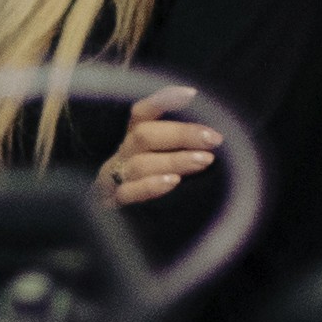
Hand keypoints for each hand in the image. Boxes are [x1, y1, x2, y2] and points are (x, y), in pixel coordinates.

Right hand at [98, 100, 222, 212]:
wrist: (105, 227)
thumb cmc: (147, 187)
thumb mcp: (160, 162)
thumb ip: (180, 149)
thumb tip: (216, 139)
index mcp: (134, 140)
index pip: (143, 112)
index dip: (164, 101)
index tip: (192, 94)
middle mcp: (123, 155)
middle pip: (145, 135)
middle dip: (182, 134)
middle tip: (213, 139)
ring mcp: (115, 179)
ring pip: (140, 163)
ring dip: (174, 160)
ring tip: (203, 160)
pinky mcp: (113, 203)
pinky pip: (128, 192)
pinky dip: (150, 185)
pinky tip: (172, 182)